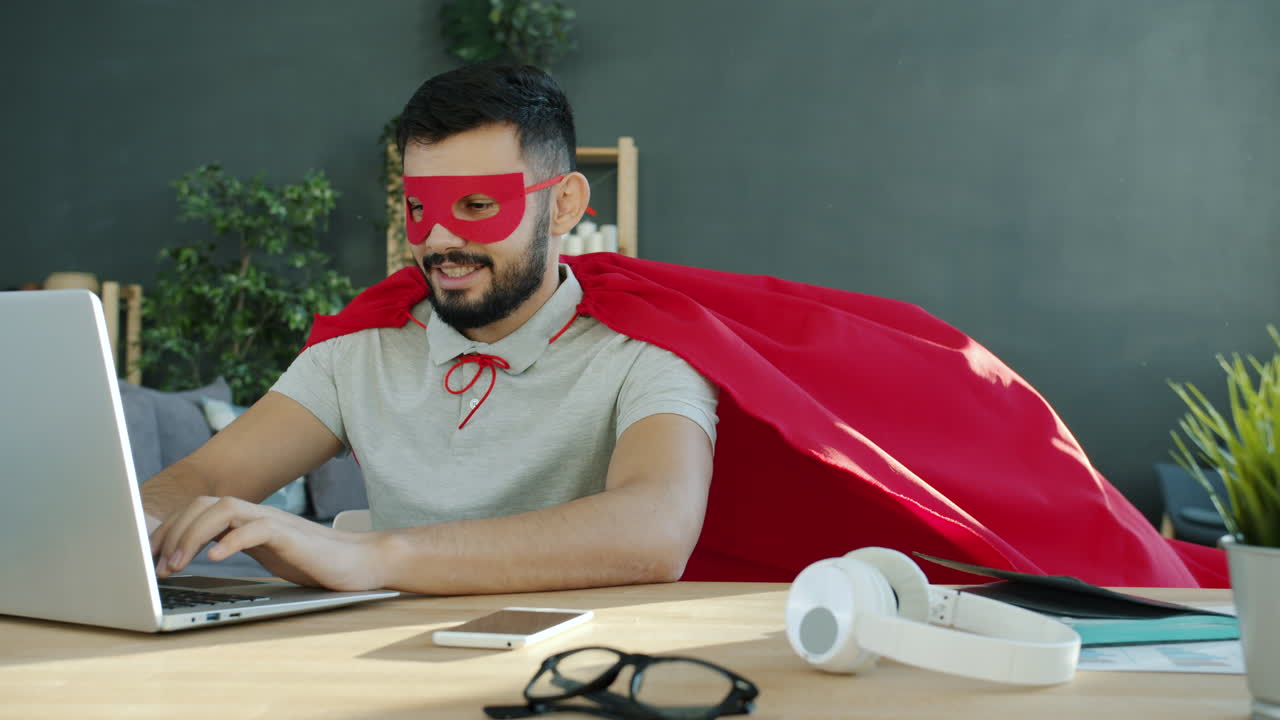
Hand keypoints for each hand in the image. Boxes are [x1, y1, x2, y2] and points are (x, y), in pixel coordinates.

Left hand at [149, 496, 386, 590]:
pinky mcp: (291, 535)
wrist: (360, 562)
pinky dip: (232, 541)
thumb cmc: (313, 561)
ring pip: (224, 509)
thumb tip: (194, 556)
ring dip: (193, 535)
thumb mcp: (266, 553)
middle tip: (157, 566)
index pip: (198, 510)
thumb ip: (236, 546)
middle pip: (204, 504)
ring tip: (179, 564)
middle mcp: (257, 513)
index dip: (169, 530)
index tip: (149, 557)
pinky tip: (216, 558)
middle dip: (173, 532)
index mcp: (248, 518)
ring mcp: (274, 521)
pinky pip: (256, 530)